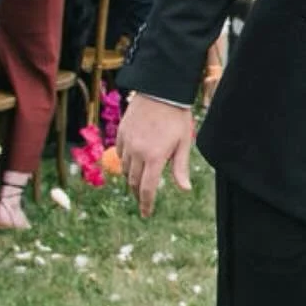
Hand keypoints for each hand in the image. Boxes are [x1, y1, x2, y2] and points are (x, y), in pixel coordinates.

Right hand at [117, 93, 196, 218]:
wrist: (161, 90)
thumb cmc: (177, 117)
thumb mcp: (183, 142)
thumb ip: (180, 167)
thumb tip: (184, 189)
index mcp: (155, 157)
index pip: (147, 188)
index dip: (146, 204)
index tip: (146, 214)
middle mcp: (138, 152)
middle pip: (134, 181)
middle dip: (138, 193)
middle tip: (143, 199)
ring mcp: (127, 142)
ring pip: (125, 169)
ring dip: (131, 178)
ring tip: (138, 182)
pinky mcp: (121, 133)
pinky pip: (120, 153)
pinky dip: (125, 162)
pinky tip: (132, 162)